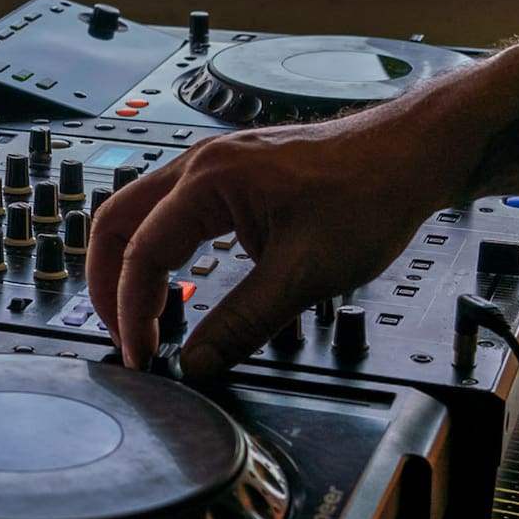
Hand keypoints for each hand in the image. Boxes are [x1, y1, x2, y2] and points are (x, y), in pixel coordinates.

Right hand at [87, 102, 462, 375]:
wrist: (412, 155)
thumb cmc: (369, 194)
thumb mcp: (304, 275)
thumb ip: (243, 323)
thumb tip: (197, 363)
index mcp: (208, 180)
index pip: (140, 253)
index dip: (132, 313)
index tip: (142, 356)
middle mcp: (201, 163)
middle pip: (117, 221)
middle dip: (107, 284)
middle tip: (122, 337)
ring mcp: (215, 164)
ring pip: (140, 212)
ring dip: (131, 265)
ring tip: (143, 317)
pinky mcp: (234, 174)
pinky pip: (171, 209)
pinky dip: (158, 248)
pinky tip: (177, 282)